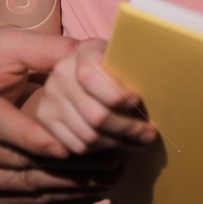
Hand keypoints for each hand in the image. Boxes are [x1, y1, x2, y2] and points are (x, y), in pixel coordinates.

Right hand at [0, 26, 125, 203]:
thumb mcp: (8, 47)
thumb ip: (45, 49)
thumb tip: (88, 53)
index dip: (32, 136)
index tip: (67, 146)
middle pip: (14, 160)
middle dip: (65, 162)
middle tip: (110, 157)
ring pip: (21, 184)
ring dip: (69, 182)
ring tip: (109, 173)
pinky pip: (22, 201)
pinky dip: (58, 195)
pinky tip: (89, 186)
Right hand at [31, 39, 158, 154]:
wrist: (79, 70)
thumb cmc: (113, 65)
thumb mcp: (123, 58)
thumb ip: (133, 69)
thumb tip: (158, 85)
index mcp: (84, 53)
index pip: (97, 80)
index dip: (122, 97)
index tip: (141, 104)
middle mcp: (61, 74)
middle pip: (97, 116)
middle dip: (129, 129)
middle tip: (150, 134)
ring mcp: (49, 98)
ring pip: (89, 136)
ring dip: (118, 143)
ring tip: (138, 141)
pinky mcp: (44, 119)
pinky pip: (76, 147)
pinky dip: (99, 150)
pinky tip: (114, 142)